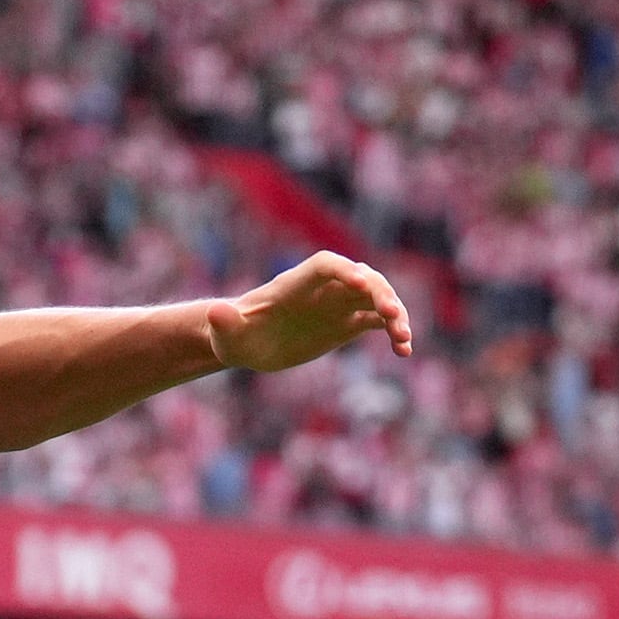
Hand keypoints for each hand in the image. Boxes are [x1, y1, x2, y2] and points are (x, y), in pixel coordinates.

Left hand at [218, 251, 414, 372]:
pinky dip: (393, 333)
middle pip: (361, 279)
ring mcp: (338, 304)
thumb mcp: (226, 332)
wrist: (247, 344)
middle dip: (379, 293)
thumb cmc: (233, 334)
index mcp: (295, 284)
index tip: (361, 283)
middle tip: (392, 316)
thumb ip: (224, 320)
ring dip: (394, 314)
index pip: (325, 266)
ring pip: (377, 299)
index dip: (344, 271)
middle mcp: (323, 289)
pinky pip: (378, 322)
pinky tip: (404, 352)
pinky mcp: (347, 323)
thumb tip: (215, 312)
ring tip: (403, 339)